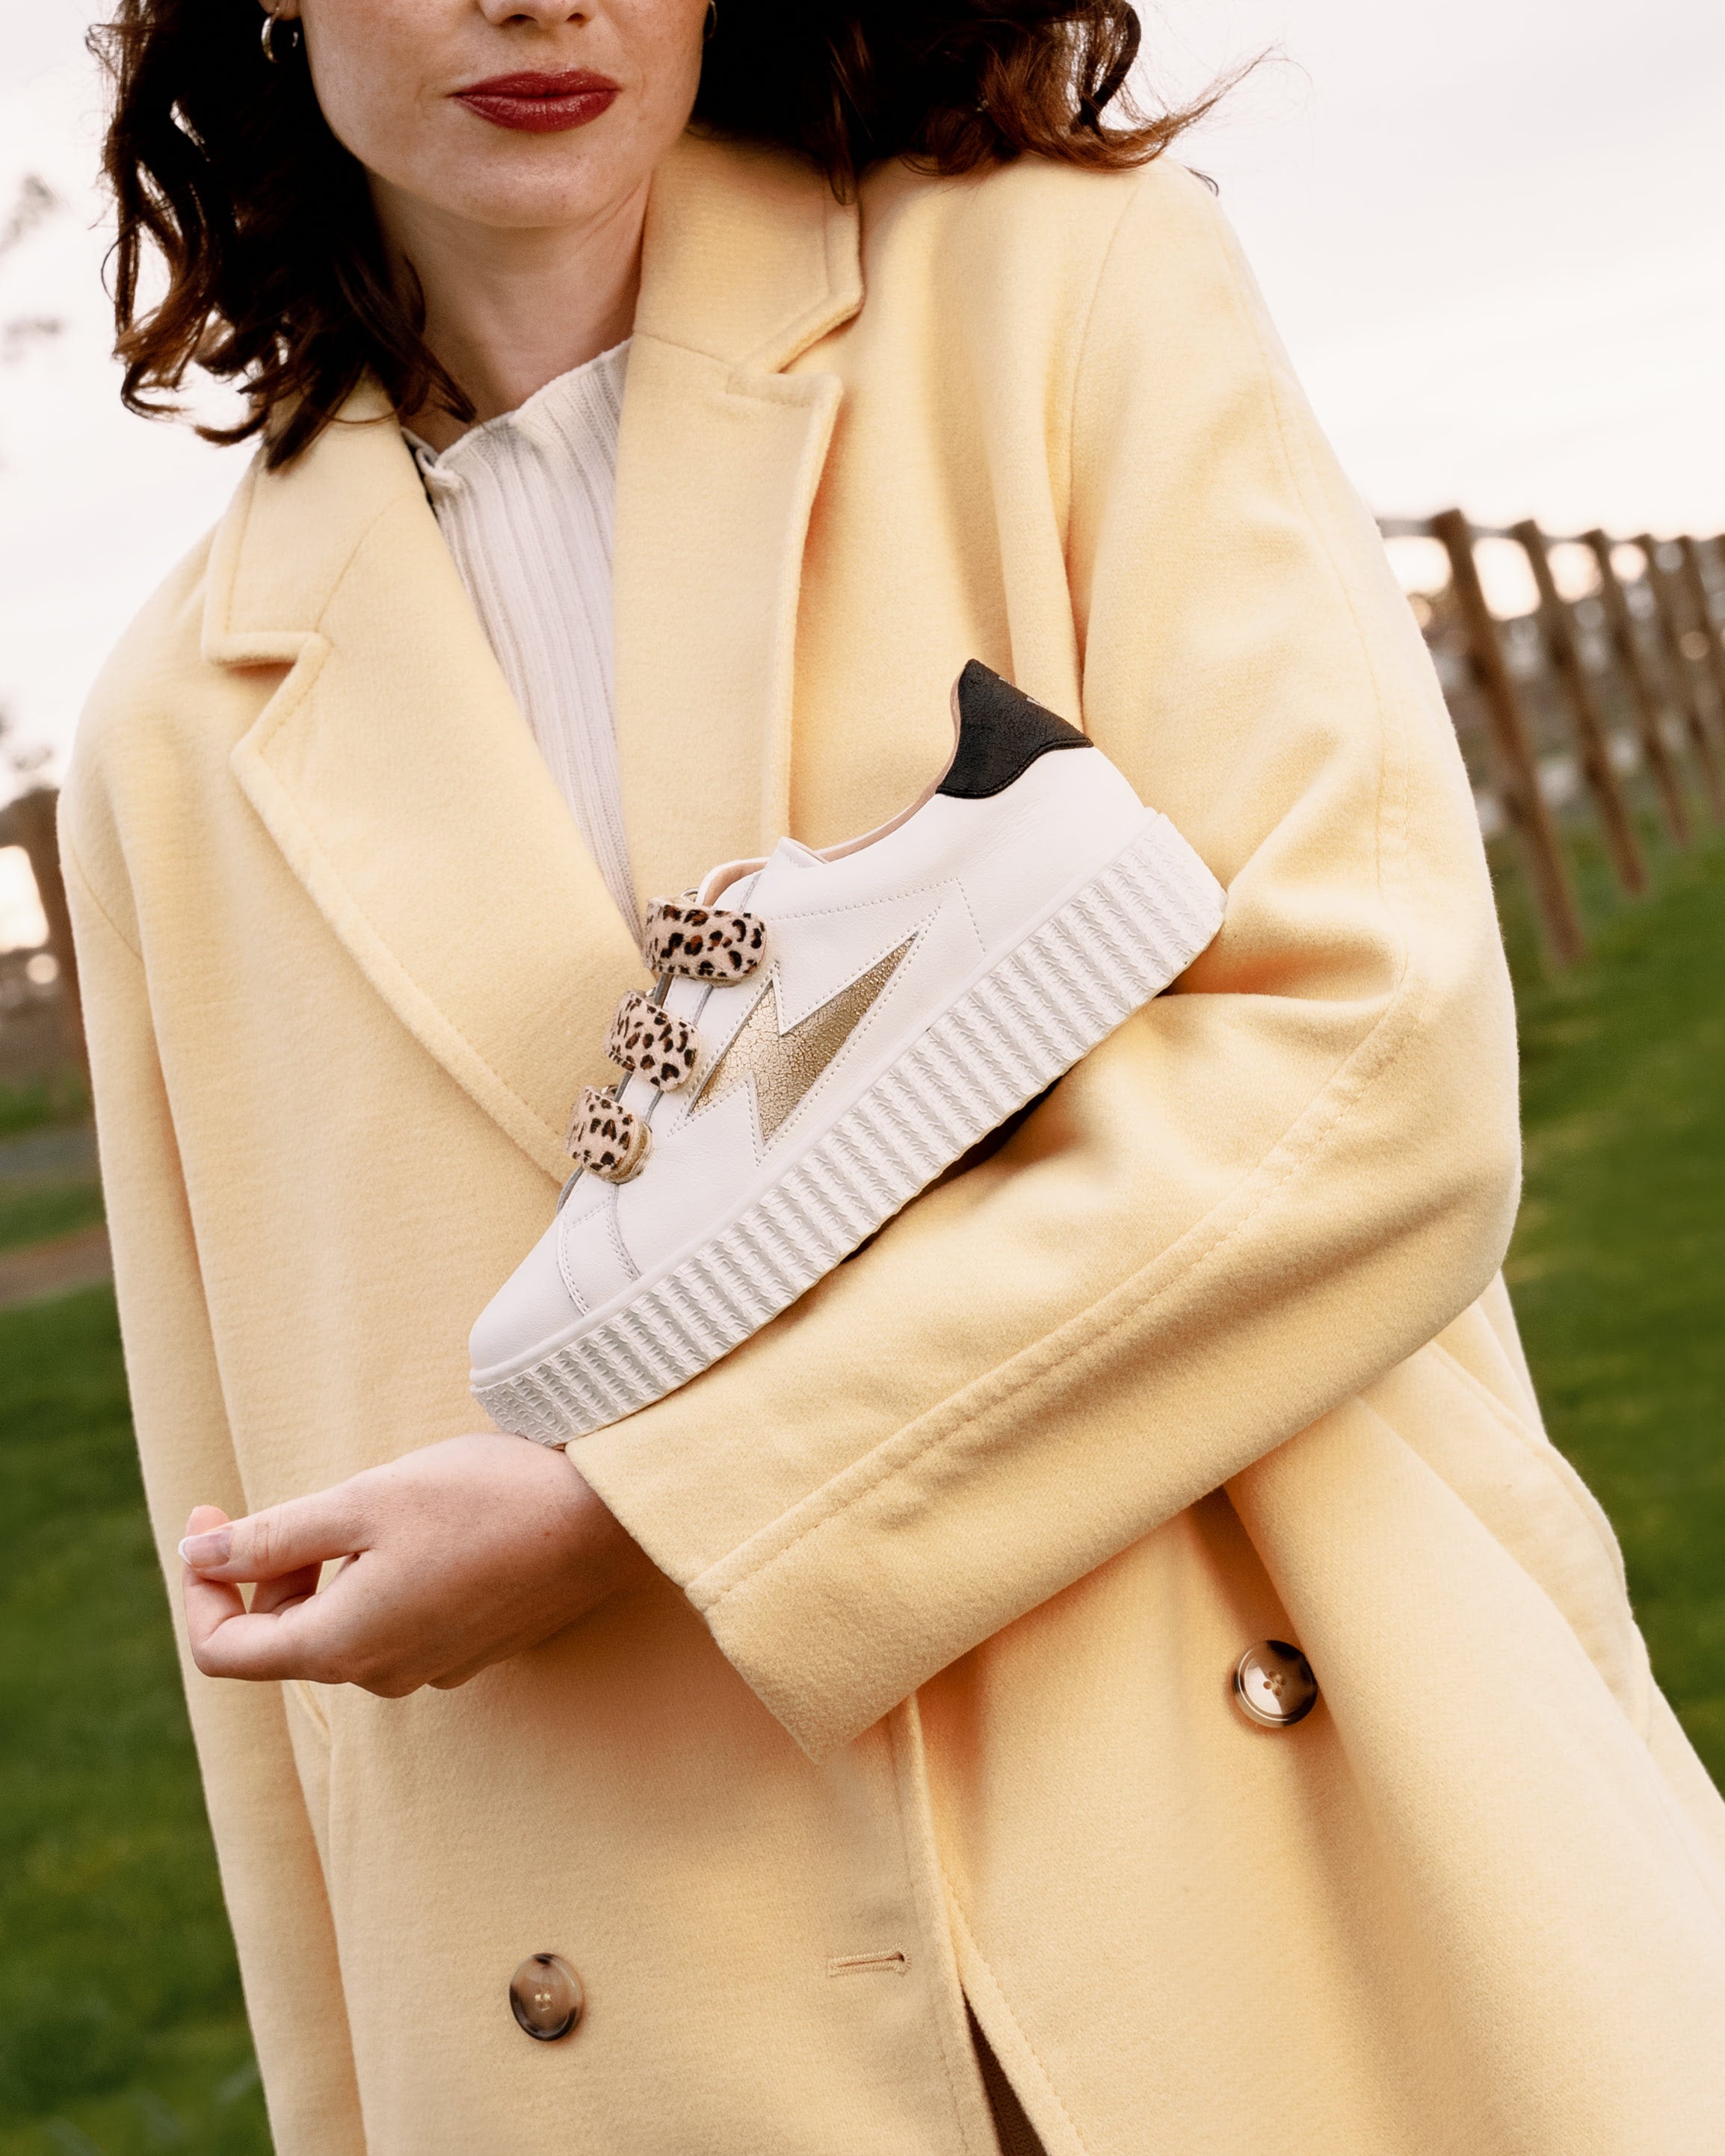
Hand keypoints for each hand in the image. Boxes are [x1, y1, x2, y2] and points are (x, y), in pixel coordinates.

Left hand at [178, 1434, 653, 1695]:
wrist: (605, 1516)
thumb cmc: (484, 1499)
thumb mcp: (363, 1502)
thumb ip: (272, 1537)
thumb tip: (195, 1556)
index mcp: (340, 1646)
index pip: (222, 1651)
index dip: (200, 1586)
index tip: (210, 1516)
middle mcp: (382, 1674)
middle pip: (285, 1636)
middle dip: (273, 1568)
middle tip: (307, 1498)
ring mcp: (434, 1667)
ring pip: (344, 1625)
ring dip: (334, 1569)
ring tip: (380, 1505)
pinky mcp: (476, 1648)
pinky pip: (398, 1622)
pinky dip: (384, 1578)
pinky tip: (429, 1526)